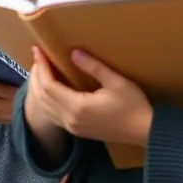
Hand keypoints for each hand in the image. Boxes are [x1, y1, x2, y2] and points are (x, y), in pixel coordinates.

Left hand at [28, 46, 152, 146]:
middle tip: (38, 57)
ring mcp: (72, 127)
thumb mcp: (116, 82)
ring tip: (41, 69)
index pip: (48, 85)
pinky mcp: (77, 130)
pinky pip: (52, 114)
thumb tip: (74, 52)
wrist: (146, 131)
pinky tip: (49, 88)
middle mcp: (70, 119)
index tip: (38, 50)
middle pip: (41, 96)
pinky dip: (45, 99)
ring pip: (44, 107)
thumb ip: (93, 67)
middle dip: (36, 75)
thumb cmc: (134, 106)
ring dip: (38, 88)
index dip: (42, 67)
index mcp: (78, 107)